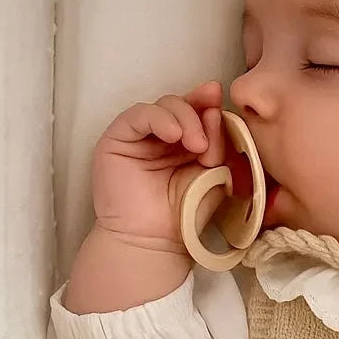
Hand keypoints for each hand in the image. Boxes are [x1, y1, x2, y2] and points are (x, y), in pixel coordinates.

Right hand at [90, 79, 231, 250]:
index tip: (219, 97)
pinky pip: (138, 115)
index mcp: (186, 143)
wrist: (154, 241)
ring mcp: (140, 136)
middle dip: (198, 113)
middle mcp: (162, 137)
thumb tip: (216, 111)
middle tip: (206, 143)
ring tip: (195, 145)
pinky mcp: (119, 138)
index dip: (207, 102)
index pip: (197, 112)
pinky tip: (173, 134)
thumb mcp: (212, 176)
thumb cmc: (184, 215)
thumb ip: (216, 145)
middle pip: (181, 105)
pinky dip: (158, 118)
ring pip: (162, 105)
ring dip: (183, 118)